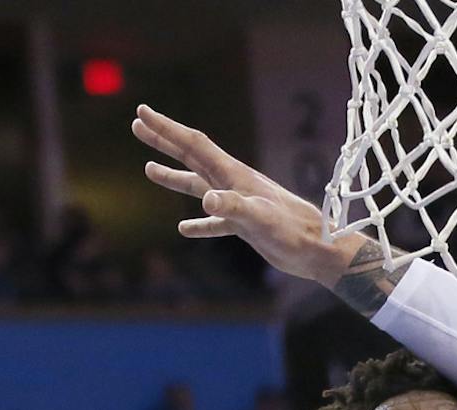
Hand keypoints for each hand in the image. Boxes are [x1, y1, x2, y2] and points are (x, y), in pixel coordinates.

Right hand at [133, 103, 362, 286]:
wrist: (319, 250)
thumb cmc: (294, 231)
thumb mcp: (259, 218)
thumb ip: (233, 207)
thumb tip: (207, 200)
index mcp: (234, 174)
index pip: (193, 144)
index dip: (167, 127)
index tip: (142, 112)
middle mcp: (234, 184)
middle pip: (192, 156)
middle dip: (164, 141)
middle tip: (137, 126)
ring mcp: (240, 204)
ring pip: (199, 186)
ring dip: (174, 177)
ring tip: (148, 169)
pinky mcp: (247, 226)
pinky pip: (216, 222)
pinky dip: (200, 223)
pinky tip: (185, 228)